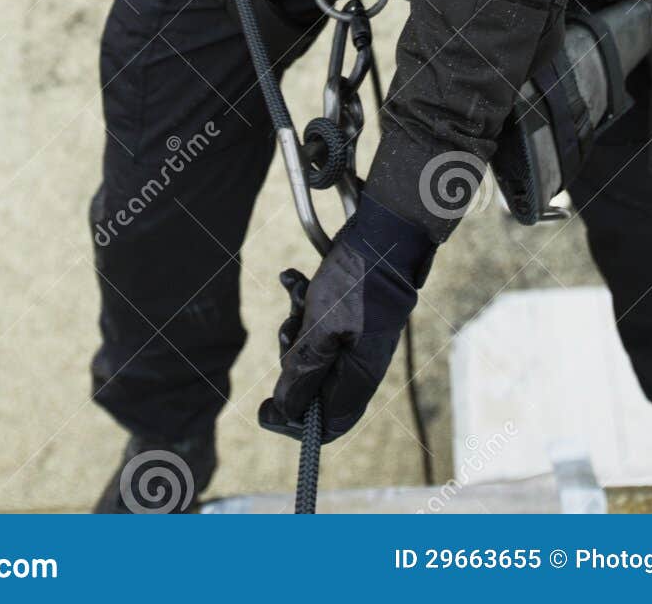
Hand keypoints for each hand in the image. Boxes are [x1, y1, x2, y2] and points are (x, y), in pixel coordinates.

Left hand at [257, 193, 435, 442]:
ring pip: (313, 348)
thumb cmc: (356, 280)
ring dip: (296, 325)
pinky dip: (303, 301)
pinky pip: (319, 319)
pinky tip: (294, 277)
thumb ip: (304, 371)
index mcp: (360, 375)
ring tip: (297, 296)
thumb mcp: (322, 328)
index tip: (266, 408)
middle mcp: (360, 361)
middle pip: (314, 384)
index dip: (294, 421)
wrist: (385, 228)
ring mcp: (357, 335)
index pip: (328, 423)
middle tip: (288, 331)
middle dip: (291, 361)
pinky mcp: (350, 310)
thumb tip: (284, 413)